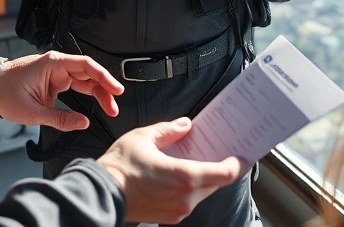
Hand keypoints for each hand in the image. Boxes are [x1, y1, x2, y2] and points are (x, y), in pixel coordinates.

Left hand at [0, 51, 123, 131]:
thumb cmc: (6, 94)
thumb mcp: (32, 112)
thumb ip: (60, 119)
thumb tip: (83, 123)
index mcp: (53, 64)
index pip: (86, 65)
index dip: (104, 76)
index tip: (117, 90)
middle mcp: (57, 64)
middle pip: (89, 73)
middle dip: (104, 89)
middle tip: (114, 107)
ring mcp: (56, 71)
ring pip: (85, 79)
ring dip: (98, 93)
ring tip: (109, 109)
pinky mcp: (54, 79)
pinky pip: (76, 84)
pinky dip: (88, 93)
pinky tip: (96, 104)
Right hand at [98, 117, 245, 224]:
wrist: (101, 192)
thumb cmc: (120, 166)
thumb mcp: (144, 137)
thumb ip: (169, 130)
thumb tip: (185, 126)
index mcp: (186, 177)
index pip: (226, 173)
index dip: (237, 163)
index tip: (242, 153)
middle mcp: (187, 198)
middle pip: (216, 182)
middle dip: (220, 167)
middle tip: (220, 151)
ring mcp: (179, 210)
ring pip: (202, 192)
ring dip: (203, 177)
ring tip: (196, 159)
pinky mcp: (170, 217)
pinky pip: (189, 200)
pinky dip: (190, 187)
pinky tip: (179, 174)